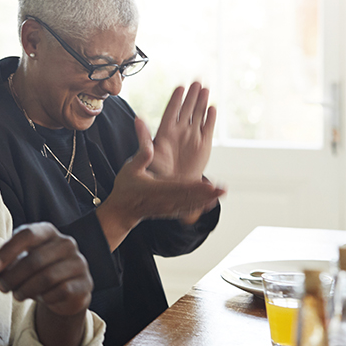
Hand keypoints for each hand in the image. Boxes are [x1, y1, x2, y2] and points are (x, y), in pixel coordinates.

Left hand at [0, 223, 91, 317]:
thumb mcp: (11, 267)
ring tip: (17, 294)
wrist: (64, 292)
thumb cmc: (34, 273)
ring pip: (47, 277)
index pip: (27, 235)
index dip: (7, 251)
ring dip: (26, 290)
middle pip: (35, 260)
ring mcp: (78, 262)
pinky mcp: (85, 283)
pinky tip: (40, 298)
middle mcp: (66, 243)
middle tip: (2, 288)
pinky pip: (61, 292)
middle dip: (13, 277)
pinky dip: (45, 298)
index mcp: (47, 231)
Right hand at [97, 130, 225, 249]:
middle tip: (223, 189)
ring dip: (208, 200)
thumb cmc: (125, 187)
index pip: (178, 188)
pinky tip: (212, 203)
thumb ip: (142, 153)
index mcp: (156, 189)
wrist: (122, 210)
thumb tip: (145, 133)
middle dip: (207, 194)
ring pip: (191, 205)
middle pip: (189, 198)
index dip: (194, 187)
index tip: (208, 184)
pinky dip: (201, 207)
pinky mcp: (170, 212)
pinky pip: (188, 210)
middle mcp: (165, 201)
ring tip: (222, 193)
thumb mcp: (130, 168)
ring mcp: (168, 208)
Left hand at [146, 82, 215, 180]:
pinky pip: (208, 128)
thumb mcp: (148, 154)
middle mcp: (180, 132)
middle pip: (186, 109)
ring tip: (205, 88)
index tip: (180, 87)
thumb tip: (137, 118)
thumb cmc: (158, 173)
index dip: (176, 100)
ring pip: (198, 115)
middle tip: (197, 81)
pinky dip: (210, 118)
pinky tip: (212, 107)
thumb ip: (144, 136)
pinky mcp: (204, 144)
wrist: (174, 187)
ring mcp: (192, 137)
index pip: (171, 111)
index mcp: (165, 133)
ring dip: (201, 102)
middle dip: (191, 96)